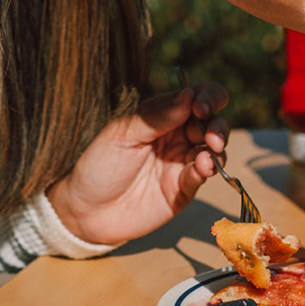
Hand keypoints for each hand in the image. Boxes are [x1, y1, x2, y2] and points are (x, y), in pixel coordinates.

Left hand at [46, 82, 229, 245]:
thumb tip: (188, 94)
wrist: (86, 210)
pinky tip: (202, 168)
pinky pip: (203, 175)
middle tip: (211, 136)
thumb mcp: (122, 134)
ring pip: (215, 148)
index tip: (201, 106)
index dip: (207, 97)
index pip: (196, 96)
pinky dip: (208, 169)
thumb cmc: (99, 164)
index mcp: (162, 115)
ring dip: (218, 147)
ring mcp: (182, 162)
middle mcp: (177, 135)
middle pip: (213, 121)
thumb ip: (156, 117)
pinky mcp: (184, 188)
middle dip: (218, 125)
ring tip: (208, 153)